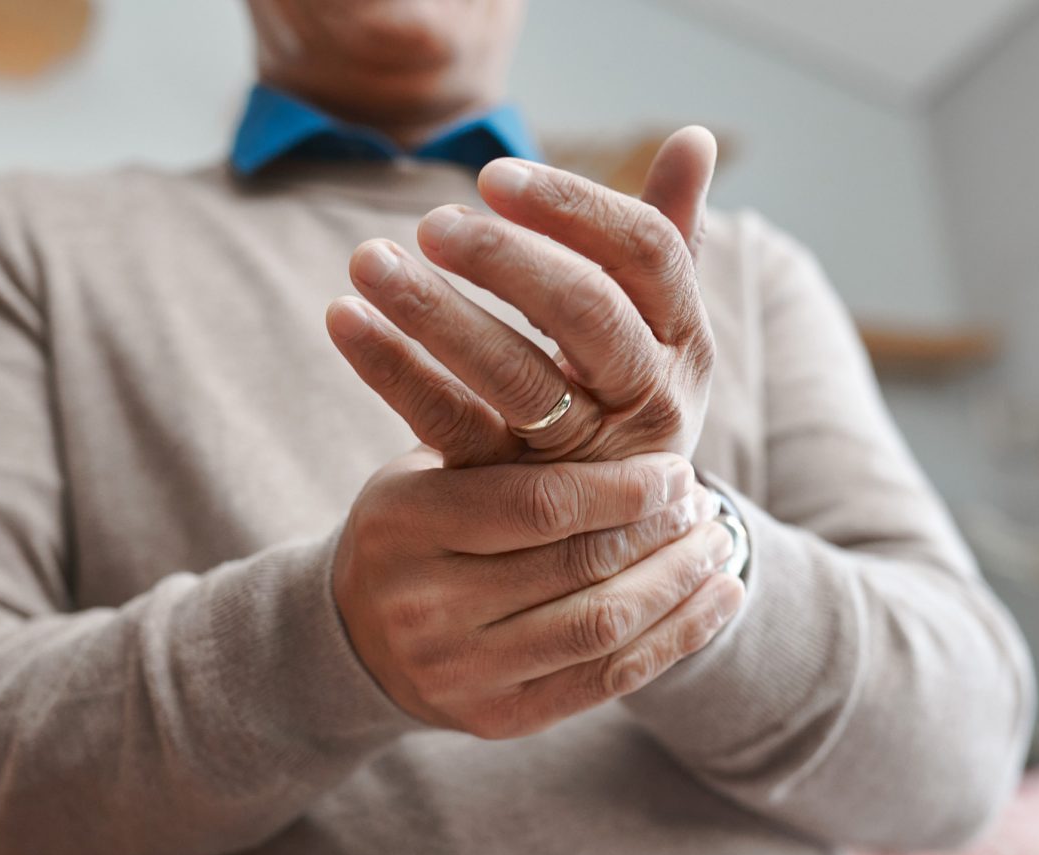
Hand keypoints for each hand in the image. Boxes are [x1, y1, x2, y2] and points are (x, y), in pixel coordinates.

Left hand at [327, 127, 718, 468]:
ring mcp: (584, 455)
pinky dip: (392, 371)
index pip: (648, 254)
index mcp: (687, 340)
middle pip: (588, 314)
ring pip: (517, 379)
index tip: (496, 175)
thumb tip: (695, 135)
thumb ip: (672, 234)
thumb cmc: (628, 398)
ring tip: (367, 261)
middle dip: (509, 260)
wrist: (618, 535)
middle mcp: (649, 398)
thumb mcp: (661, 329)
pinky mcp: (514, 492)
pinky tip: (342, 319)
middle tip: (433, 222)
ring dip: (437, 314)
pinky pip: (451, 426)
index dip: (575, 208)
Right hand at [334, 448, 743, 737]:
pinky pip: (606, 683)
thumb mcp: (429, 468)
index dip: (623, 488)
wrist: (352, 635)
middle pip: (578, 568)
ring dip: (678, 583)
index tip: (678, 470)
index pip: (538, 505)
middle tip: (705, 506)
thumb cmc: (414, 528)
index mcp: (404, 523)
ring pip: (601, 628)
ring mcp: (457, 671)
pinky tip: (718, 599)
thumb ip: (503, 445)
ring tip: (716, 545)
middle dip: (661, 533)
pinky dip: (676, 639)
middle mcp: (424, 605)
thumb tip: (622, 397)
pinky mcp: (494, 720)